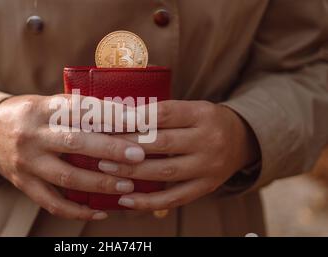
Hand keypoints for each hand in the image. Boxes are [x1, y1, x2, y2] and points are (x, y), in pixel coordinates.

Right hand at [0, 95, 145, 219]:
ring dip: (100, 183)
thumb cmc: (31, 115)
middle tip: (138, 155)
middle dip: (110, 150)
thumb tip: (124, 114)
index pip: (78, 108)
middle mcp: (31, 135)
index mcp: (40, 108)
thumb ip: (77, 109)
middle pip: (75, 143)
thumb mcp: (47, 102)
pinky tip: (100, 211)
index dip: (108, 114)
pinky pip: (52, 203)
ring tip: (128, 186)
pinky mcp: (23, 184)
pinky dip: (77, 211)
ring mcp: (26, 162)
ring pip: (67, 176)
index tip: (136, 120)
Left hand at [97, 100, 259, 209]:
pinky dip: (148, 202)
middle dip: (127, 146)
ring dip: (132, 172)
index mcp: (203, 114)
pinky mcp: (206, 187)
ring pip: (165, 172)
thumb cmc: (203, 121)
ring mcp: (209, 166)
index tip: (109, 121)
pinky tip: (126, 200)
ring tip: (106, 168)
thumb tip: (117, 115)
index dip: (135, 117)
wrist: (241, 140)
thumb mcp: (191, 108)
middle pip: (162, 143)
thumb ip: (161, 113)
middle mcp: (209, 140)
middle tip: (101, 147)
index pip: (164, 114)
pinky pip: (174, 198)